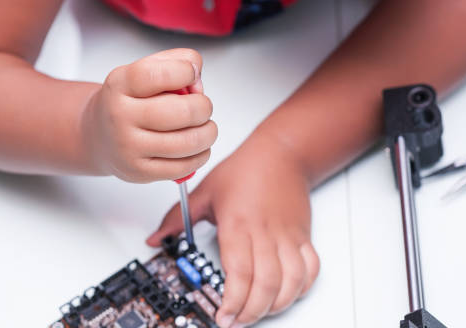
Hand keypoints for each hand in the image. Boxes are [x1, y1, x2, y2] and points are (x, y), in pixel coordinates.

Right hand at [82, 48, 216, 182]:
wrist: (99, 135)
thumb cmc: (129, 101)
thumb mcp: (143, 71)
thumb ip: (176, 61)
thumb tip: (197, 78)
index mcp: (120, 84)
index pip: (157, 74)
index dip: (185, 71)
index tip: (191, 74)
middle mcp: (119, 116)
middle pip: (181, 111)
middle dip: (204, 107)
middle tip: (203, 107)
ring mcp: (128, 147)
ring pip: (187, 142)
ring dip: (208, 133)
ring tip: (205, 127)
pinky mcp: (139, 171)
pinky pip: (183, 167)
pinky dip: (201, 155)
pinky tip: (197, 147)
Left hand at [147, 136, 319, 326]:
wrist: (281, 153)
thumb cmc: (244, 170)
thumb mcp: (204, 191)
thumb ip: (177, 218)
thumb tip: (154, 238)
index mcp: (238, 224)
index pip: (239, 273)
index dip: (232, 301)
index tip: (222, 315)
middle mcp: (265, 233)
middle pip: (266, 285)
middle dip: (251, 312)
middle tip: (235, 321)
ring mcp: (287, 236)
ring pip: (291, 282)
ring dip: (276, 304)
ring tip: (258, 313)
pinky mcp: (302, 236)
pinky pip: (310, 268)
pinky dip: (301, 287)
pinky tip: (286, 294)